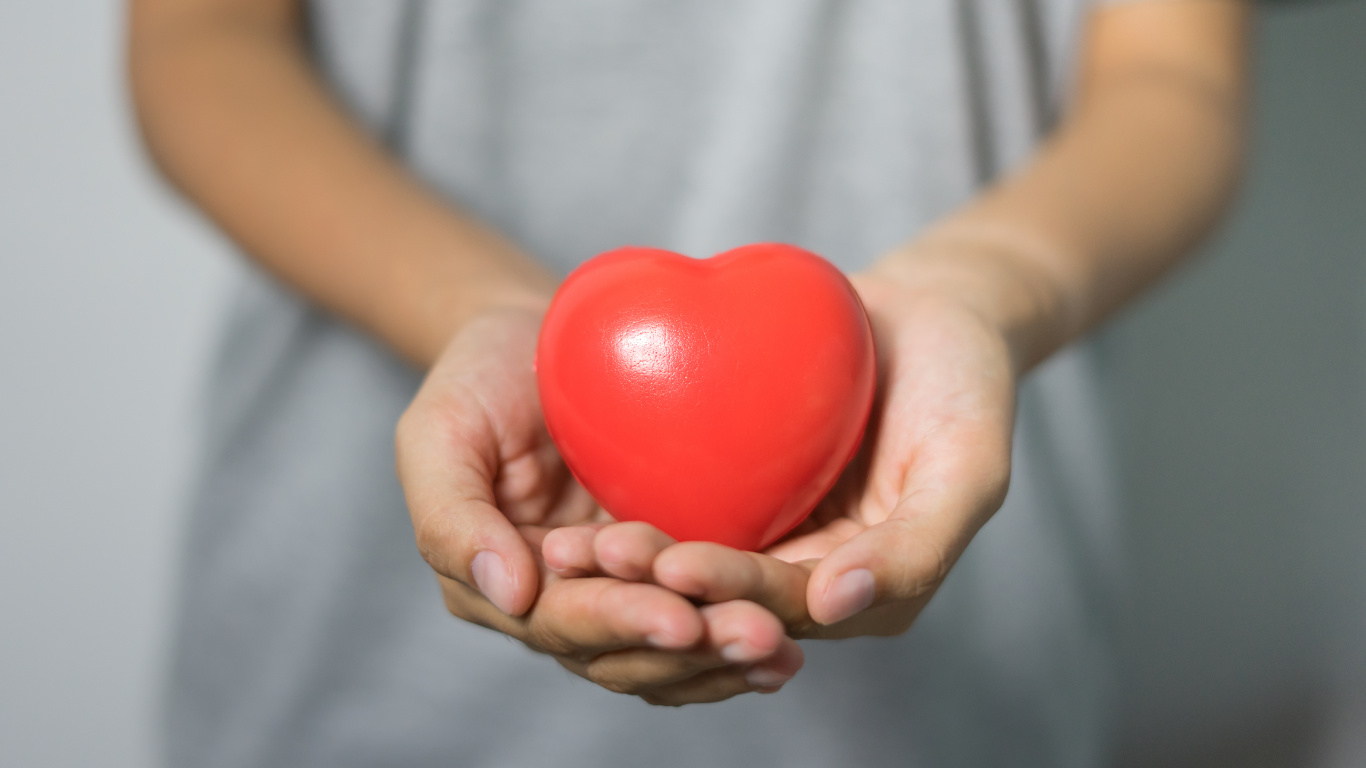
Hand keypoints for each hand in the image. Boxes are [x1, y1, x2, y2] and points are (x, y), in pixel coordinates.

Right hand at [395, 307, 802, 703]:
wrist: (536, 340)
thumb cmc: (477, 379)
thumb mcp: (440, 434)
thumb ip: (452, 517)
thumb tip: (510, 593)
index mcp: (504, 584)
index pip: (563, 623)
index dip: (621, 622)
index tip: (681, 617)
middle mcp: (562, 603)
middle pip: (626, 650)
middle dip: (691, 650)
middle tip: (760, 636)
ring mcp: (619, 589)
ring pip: (670, 650)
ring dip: (725, 658)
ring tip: (782, 650)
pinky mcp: (667, 565)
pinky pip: (703, 612)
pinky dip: (738, 638)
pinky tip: (792, 641)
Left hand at [543, 249, 1018, 638]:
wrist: (931, 315)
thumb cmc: (965, 388)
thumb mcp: (969, 466)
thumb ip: (918, 546)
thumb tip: (835, 608)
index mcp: (861, 590)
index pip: (783, 606)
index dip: (728, 592)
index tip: (675, 566)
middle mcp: (806, 573)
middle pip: (721, 593)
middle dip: (657, 585)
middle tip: (595, 555)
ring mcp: (768, 532)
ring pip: (688, 560)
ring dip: (630, 561)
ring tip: (572, 544)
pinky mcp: (737, 488)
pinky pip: (678, 506)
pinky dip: (633, 508)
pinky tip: (581, 499)